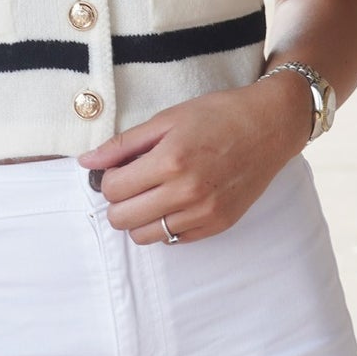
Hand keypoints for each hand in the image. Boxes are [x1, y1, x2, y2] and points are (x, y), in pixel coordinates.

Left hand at [76, 74, 314, 244]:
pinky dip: (166, 225)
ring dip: (139, 218)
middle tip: (131, 183)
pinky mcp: (218, 225)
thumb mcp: (167, 119)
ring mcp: (205, 213)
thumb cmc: (218, 115)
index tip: (118, 170)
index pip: (114, 190)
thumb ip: (124, 144)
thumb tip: (86, 163)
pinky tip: (175, 201)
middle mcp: (187, 192)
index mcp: (170, 161)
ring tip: (152, 194)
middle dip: (118, 202)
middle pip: (123, 219)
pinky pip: (175, 240)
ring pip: (146, 236)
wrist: (270, 126)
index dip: (108, 180)